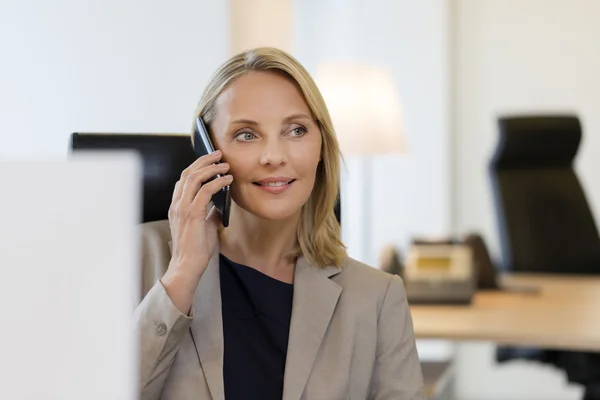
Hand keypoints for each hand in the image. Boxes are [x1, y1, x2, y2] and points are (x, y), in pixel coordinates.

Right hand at [160, 150, 232, 313]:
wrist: (187, 266)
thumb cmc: (195, 249)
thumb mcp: (204, 226)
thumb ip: (209, 213)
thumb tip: (221, 204)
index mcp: (177, 206)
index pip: (184, 179)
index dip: (196, 166)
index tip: (210, 159)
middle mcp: (177, 204)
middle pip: (188, 173)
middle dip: (204, 160)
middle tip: (218, 153)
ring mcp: (182, 208)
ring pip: (195, 178)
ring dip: (211, 167)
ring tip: (225, 164)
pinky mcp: (192, 214)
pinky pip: (205, 191)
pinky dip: (217, 182)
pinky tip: (227, 179)